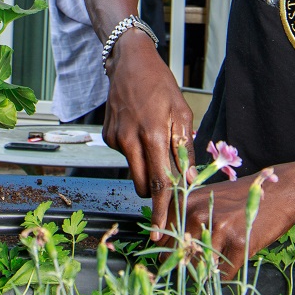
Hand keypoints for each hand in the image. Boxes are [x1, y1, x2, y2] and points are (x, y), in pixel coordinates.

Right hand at [102, 36, 192, 229]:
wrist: (129, 63)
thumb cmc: (161, 86)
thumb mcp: (182, 113)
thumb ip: (184, 148)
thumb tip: (187, 179)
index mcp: (153, 135)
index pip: (160, 183)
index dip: (161, 210)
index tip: (160, 231)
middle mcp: (130, 140)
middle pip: (144, 186)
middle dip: (156, 193)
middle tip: (169, 186)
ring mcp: (115, 139)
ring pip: (134, 172)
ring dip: (147, 170)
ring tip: (154, 143)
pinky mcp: (107, 137)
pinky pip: (125, 157)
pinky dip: (136, 152)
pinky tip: (139, 129)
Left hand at [173, 171, 294, 277]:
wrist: (280, 191)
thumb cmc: (241, 197)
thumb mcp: (207, 197)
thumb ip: (184, 217)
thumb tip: (160, 245)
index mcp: (185, 202)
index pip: (163, 240)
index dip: (170, 254)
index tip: (176, 261)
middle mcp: (197, 213)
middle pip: (180, 257)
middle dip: (189, 265)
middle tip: (204, 262)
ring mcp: (218, 228)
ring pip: (200, 268)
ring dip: (208, 272)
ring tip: (221, 259)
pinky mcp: (238, 242)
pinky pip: (222, 274)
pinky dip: (226, 276)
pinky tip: (235, 261)